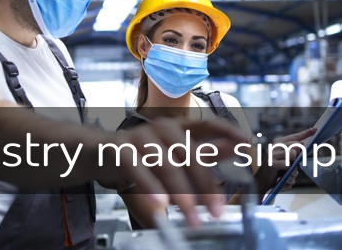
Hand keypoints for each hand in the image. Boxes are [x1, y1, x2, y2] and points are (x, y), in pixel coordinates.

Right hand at [95, 117, 248, 226]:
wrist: (96, 153)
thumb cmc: (139, 155)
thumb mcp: (173, 154)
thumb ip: (202, 153)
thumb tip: (234, 151)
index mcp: (177, 127)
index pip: (206, 123)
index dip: (226, 130)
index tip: (245, 143)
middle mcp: (161, 128)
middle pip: (189, 153)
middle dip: (206, 184)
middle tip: (216, 210)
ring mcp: (140, 137)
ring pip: (167, 166)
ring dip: (182, 196)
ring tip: (191, 218)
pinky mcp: (121, 149)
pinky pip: (140, 172)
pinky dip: (152, 190)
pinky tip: (161, 207)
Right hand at [254, 127, 316, 196]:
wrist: (262, 181)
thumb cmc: (277, 171)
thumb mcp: (287, 161)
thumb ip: (295, 153)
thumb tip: (303, 146)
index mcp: (279, 142)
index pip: (295, 136)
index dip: (306, 133)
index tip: (316, 129)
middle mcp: (275, 145)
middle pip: (297, 145)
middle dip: (299, 157)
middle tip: (292, 167)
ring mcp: (273, 154)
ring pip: (293, 154)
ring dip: (294, 167)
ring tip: (289, 174)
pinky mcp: (272, 163)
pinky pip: (288, 165)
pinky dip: (290, 175)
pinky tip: (285, 179)